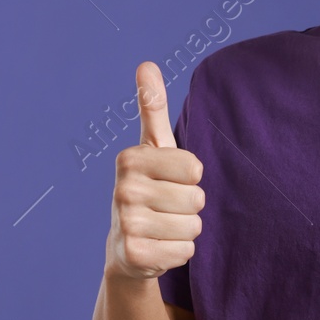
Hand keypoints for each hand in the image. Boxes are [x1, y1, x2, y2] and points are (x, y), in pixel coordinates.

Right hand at [106, 61, 205, 281]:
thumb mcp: (153, 148)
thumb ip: (152, 107)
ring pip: (194, 227)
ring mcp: (126, 224)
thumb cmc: (149, 188)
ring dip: (185, 231)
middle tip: (165, 208)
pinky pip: (185, 252)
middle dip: (189, 207)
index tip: (167, 181)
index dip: (189, 178)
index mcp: (130, 159)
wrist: (125, 246)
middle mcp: (123, 189)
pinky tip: (158, 248)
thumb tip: (146, 64)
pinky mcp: (134, 255)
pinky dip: (178, 253)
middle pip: (197, 199)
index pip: (195, 168)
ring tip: (162, 228)